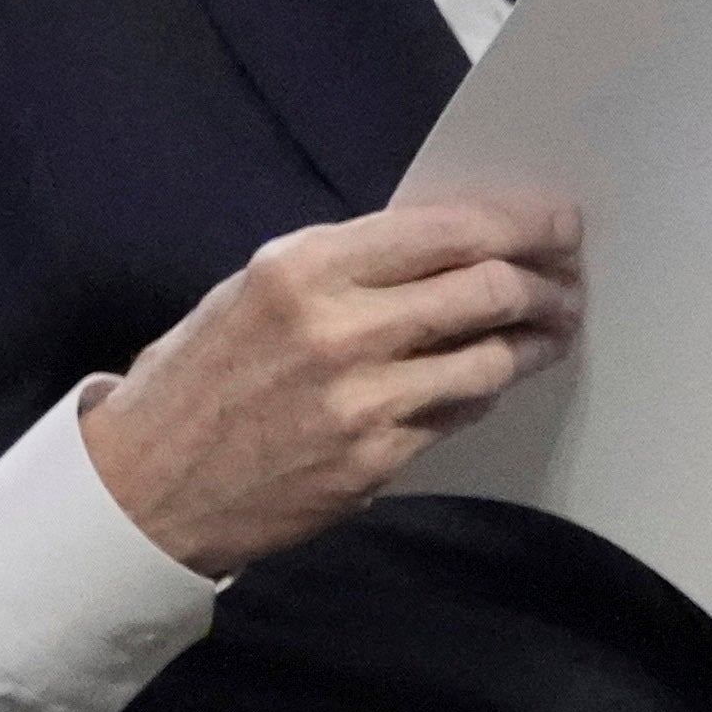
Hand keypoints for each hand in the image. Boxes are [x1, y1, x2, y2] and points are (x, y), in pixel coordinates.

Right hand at [77, 193, 580, 578]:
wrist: (141, 486)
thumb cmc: (200, 377)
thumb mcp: (256, 292)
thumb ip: (350, 267)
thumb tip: (452, 245)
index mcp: (304, 268)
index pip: (449, 230)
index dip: (523, 224)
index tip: (560, 225)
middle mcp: (337, 327)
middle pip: (489, 288)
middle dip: (547, 283)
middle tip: (569, 285)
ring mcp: (361, 399)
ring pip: (492, 357)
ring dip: (535, 343)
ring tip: (551, 331)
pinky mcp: (375, 458)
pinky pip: (460, 413)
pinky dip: (483, 391)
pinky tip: (487, 380)